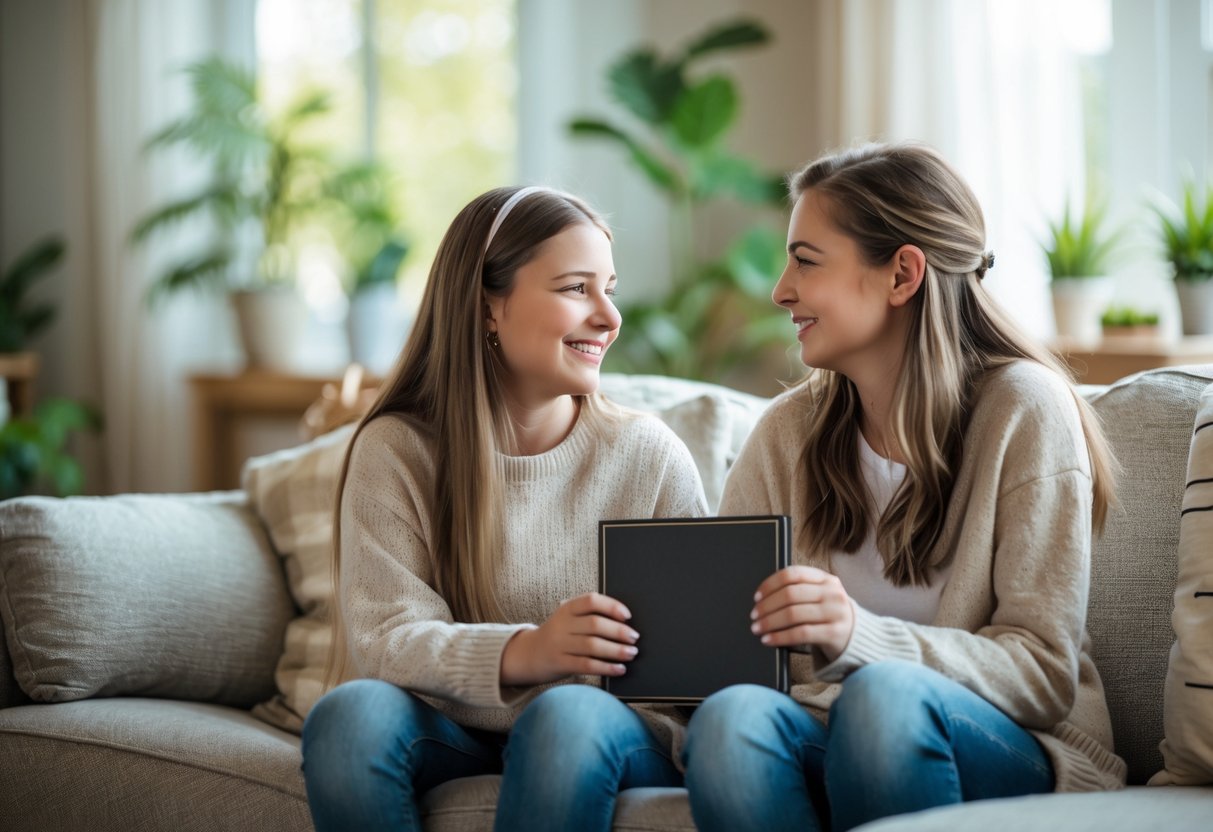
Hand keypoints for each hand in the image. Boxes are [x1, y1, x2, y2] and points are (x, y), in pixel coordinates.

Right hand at [500, 592, 638, 685]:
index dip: (611, 606)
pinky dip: (606, 667)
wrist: (528, 655)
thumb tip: (625, 624)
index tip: (627, 615)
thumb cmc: (559, 635)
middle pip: (594, 624)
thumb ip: (589, 617)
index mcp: (566, 608)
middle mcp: (562, 624)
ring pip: (592, 646)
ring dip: (616, 650)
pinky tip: (619, 669)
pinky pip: (586, 665)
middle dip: (618, 631)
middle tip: (634, 637)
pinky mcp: (560, 663)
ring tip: (631, 653)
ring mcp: (559, 644)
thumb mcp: (568, 619)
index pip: (591, 601)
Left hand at [750, 566, 853, 661]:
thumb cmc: (829, 615)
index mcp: (826, 579)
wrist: (857, 637)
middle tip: (753, 615)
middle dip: (767, 606)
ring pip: (793, 614)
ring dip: (770, 622)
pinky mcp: (835, 633)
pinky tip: (769, 640)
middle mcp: (832, 592)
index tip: (756, 596)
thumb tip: (762, 598)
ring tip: (757, 628)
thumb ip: (799, 591)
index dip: (770, 584)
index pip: (793, 574)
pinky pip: (801, 633)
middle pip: (790, 594)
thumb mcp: (820, 597)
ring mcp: (835, 612)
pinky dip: (780, 637)